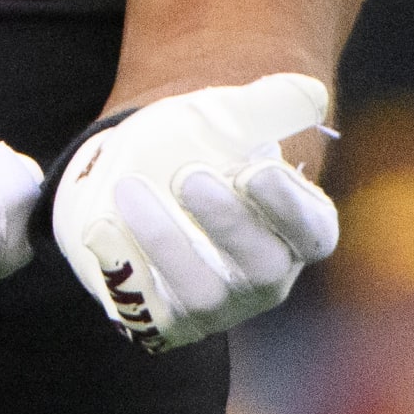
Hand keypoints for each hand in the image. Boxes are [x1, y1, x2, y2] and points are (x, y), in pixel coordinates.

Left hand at [51, 75, 337, 350]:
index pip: (313, 232)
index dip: (290, 208)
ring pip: (203, 293)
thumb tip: (312, 94)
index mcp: (291, 229)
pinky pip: (145, 308)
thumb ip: (269, 105)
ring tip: (129, 187)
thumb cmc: (186, 149)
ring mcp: (212, 305)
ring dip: (165, 240)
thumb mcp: (224, 118)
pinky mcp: (160, 319)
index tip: (256, 170)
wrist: (117, 176)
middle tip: (189, 177)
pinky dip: (122, 264)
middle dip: (228, 224)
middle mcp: (261, 276)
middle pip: (263, 268)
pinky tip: (100, 224)